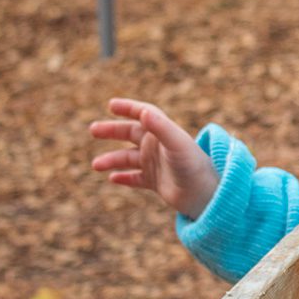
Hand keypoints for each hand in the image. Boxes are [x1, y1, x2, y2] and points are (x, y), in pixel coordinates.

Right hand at [89, 98, 218, 219]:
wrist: (205, 194)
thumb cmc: (194, 165)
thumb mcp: (177, 144)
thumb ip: (161, 127)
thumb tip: (143, 112)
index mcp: (164, 133)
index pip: (144, 114)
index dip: (129, 107)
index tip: (111, 105)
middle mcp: (159, 146)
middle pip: (131, 133)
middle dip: (112, 131)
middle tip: (93, 130)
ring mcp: (156, 164)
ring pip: (128, 158)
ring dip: (112, 159)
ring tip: (96, 165)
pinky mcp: (156, 182)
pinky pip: (135, 178)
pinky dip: (124, 177)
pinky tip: (113, 179)